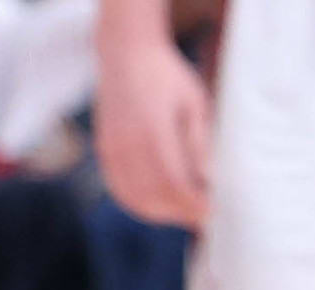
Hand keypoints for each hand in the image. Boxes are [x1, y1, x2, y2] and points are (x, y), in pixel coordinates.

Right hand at [95, 24, 211, 226]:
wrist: (126, 51)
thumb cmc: (167, 75)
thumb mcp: (195, 103)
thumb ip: (199, 143)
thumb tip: (207, 181)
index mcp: (152, 130)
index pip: (173, 183)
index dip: (192, 204)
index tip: (211, 210)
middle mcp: (127, 142)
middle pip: (154, 197)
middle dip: (179, 212)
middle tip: (200, 214)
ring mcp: (111, 146)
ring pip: (134, 198)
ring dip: (160, 212)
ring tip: (182, 209)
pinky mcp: (103, 148)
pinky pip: (118, 188)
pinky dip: (138, 203)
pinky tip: (157, 203)